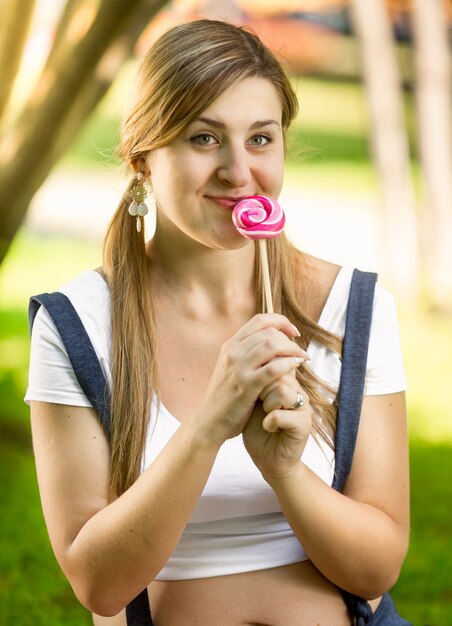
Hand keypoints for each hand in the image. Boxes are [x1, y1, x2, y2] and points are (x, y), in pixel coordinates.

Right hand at [189, 314, 308, 447]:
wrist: (209, 421)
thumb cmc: (225, 397)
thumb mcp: (231, 368)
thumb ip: (247, 354)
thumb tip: (272, 342)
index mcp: (230, 345)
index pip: (260, 320)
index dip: (281, 322)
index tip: (293, 332)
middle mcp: (233, 352)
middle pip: (269, 332)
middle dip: (290, 339)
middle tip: (300, 350)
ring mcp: (238, 367)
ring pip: (273, 345)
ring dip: (293, 349)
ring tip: (303, 358)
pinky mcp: (246, 385)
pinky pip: (273, 368)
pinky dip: (289, 364)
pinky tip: (297, 366)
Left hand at [243, 369, 311, 480]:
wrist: (267, 458)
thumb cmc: (256, 427)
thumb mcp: (253, 397)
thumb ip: (257, 377)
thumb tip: (251, 353)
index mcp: (285, 380)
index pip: (276, 359)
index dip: (262, 370)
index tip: (255, 387)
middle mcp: (297, 390)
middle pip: (277, 371)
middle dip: (261, 388)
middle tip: (260, 403)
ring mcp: (303, 406)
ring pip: (281, 390)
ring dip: (266, 404)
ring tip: (265, 415)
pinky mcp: (304, 424)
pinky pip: (281, 414)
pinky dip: (268, 422)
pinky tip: (268, 427)